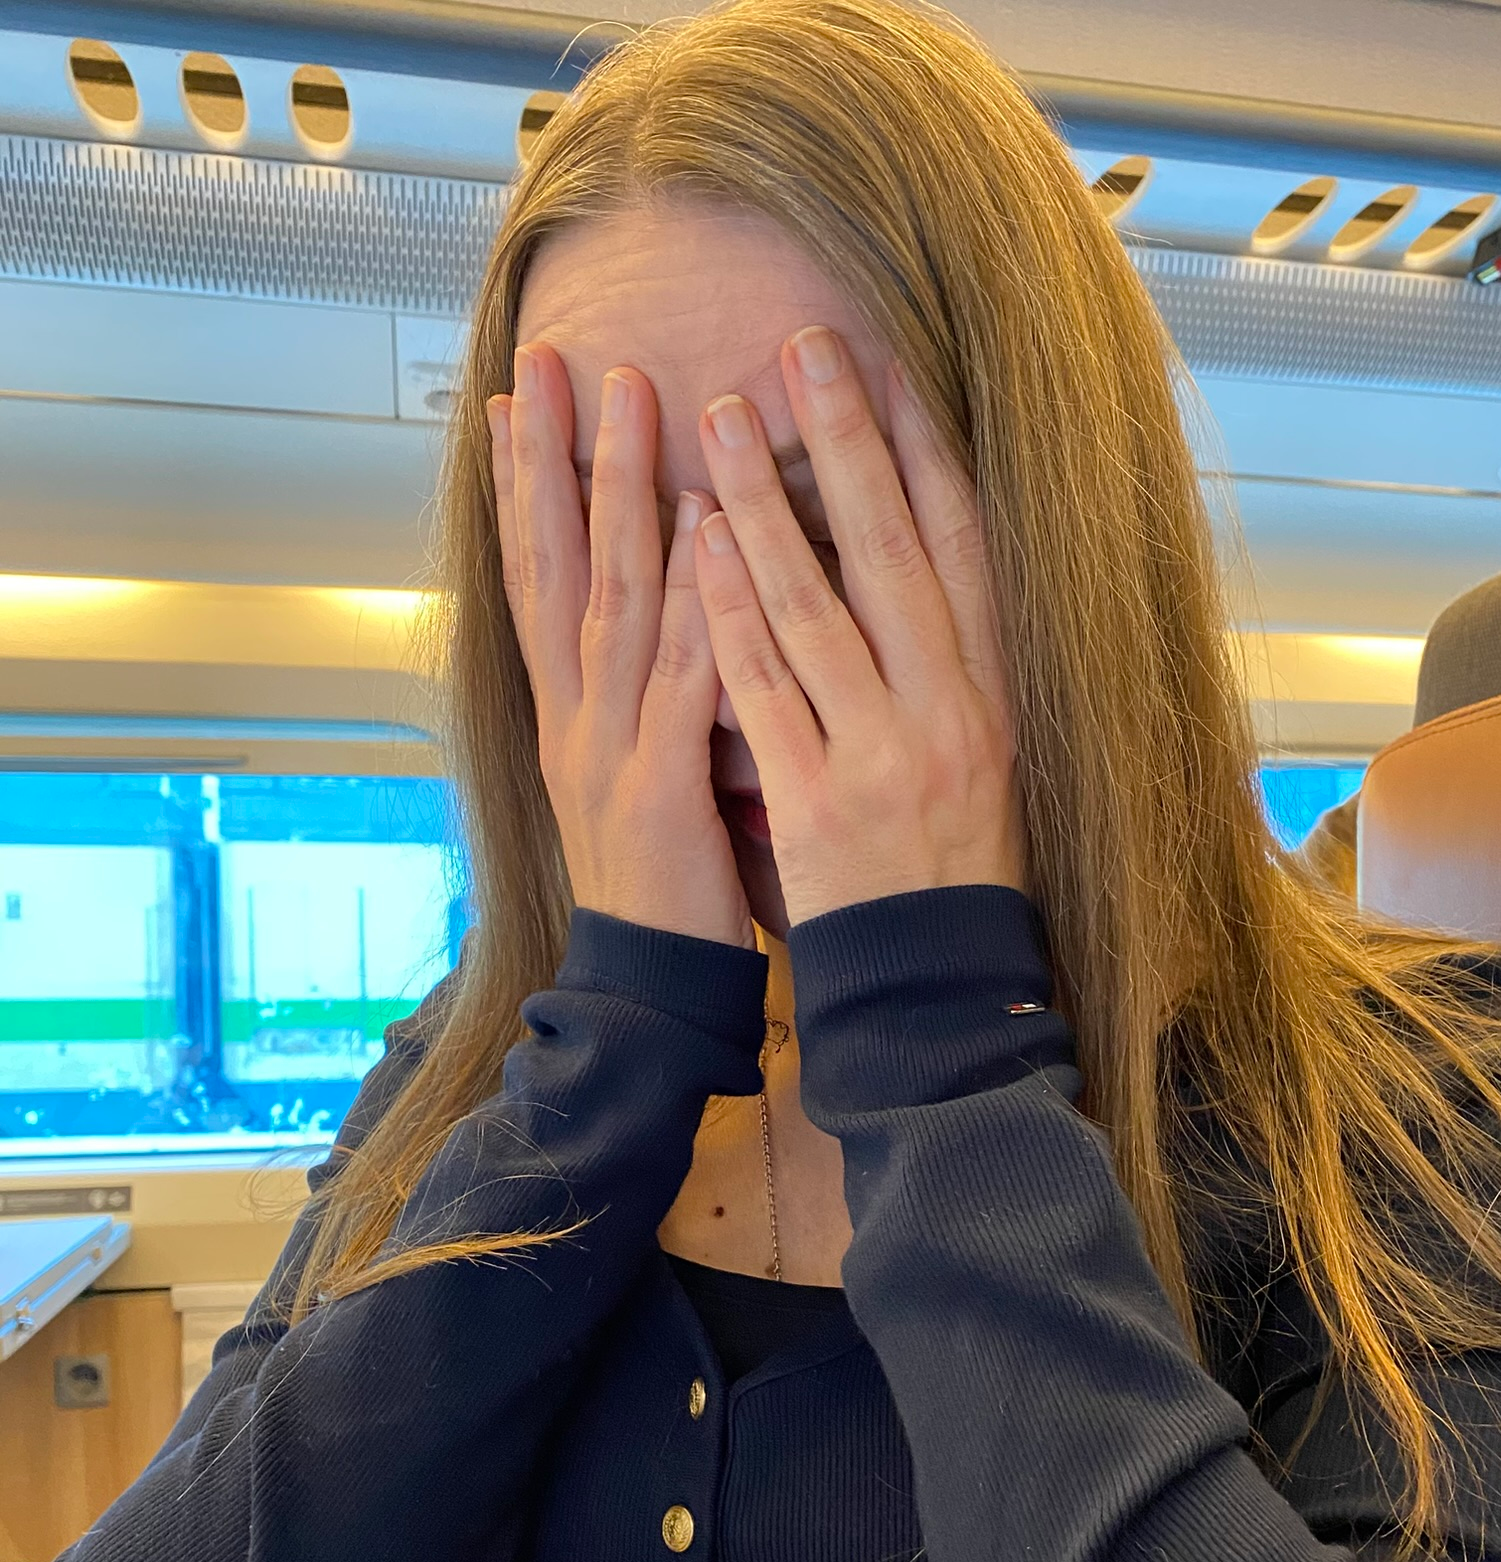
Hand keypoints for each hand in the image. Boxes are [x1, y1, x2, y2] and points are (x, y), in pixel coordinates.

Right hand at [489, 343, 754, 949]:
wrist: (646, 988)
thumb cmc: (655, 884)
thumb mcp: (628, 776)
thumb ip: (635, 697)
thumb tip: (655, 618)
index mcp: (565, 714)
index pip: (536, 579)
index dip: (524, 488)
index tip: (517, 400)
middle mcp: (572, 717)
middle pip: (555, 566)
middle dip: (553, 457)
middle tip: (555, 360)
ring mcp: (608, 749)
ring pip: (610, 598)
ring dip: (619, 493)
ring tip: (633, 398)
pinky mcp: (658, 788)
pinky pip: (679, 677)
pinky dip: (694, 598)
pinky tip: (707, 527)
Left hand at [692, 328, 1023, 926]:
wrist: (935, 990)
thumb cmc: (960, 870)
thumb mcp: (992, 760)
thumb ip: (957, 669)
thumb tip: (929, 567)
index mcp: (996, 695)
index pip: (964, 547)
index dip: (926, 451)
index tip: (887, 369)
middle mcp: (948, 711)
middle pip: (892, 550)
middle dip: (848, 439)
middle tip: (803, 346)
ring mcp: (881, 755)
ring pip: (814, 603)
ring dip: (762, 502)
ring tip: (719, 417)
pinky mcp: (816, 802)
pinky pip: (762, 689)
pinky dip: (726, 610)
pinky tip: (693, 542)